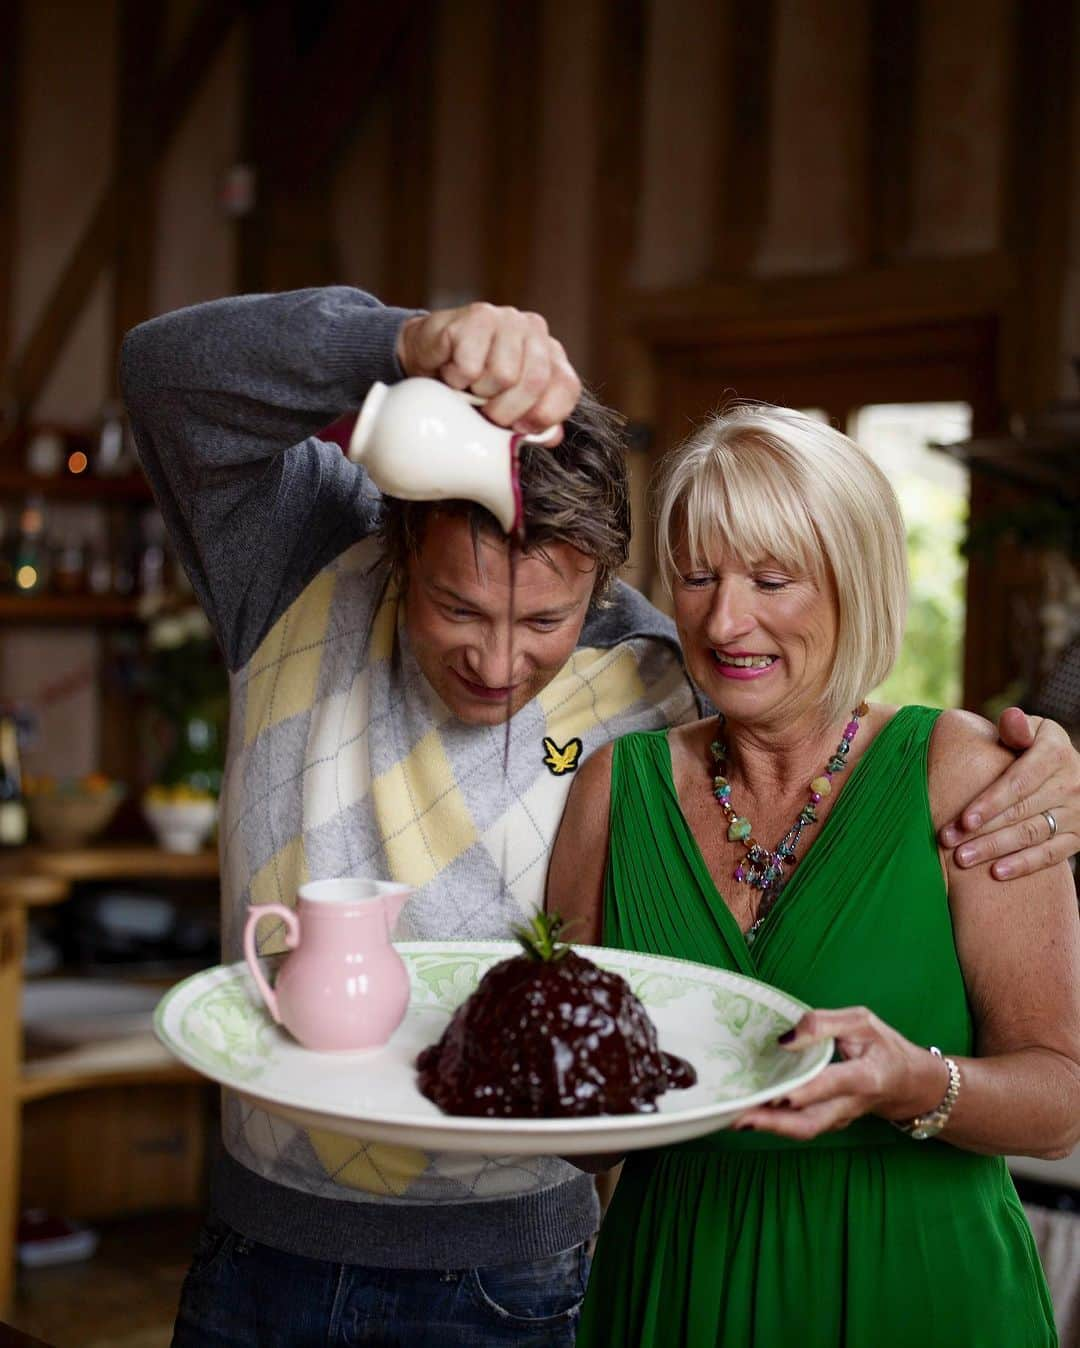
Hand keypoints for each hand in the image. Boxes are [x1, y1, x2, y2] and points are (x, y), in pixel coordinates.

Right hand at [395, 302, 581, 440]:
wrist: (428, 357)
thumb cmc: (472, 387)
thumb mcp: (507, 408)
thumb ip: (534, 422)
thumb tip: (553, 436)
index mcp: (550, 354)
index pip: (566, 387)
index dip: (543, 416)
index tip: (518, 428)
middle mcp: (534, 330)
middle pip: (535, 382)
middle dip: (506, 411)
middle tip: (485, 413)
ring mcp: (506, 319)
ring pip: (503, 375)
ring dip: (478, 393)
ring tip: (468, 386)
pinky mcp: (475, 317)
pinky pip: (470, 366)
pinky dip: (456, 380)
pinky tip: (452, 371)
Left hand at [731, 1007, 946, 1140]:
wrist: (908, 1083)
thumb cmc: (884, 1047)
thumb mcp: (862, 1022)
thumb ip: (825, 1023)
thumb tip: (787, 1038)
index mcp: (866, 1076)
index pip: (834, 1084)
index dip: (808, 1089)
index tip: (781, 1092)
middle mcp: (851, 1104)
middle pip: (812, 1121)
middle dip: (774, 1122)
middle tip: (739, 1115)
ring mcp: (839, 1118)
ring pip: (803, 1129)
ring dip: (768, 1126)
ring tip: (733, 1117)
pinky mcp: (828, 1121)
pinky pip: (800, 1126)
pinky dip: (775, 1123)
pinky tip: (747, 1112)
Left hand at [939, 708, 1078, 878]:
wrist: (1070, 771)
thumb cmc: (1033, 747)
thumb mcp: (1031, 731)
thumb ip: (1017, 728)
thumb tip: (1011, 717)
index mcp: (1055, 753)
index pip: (1019, 782)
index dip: (990, 803)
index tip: (963, 819)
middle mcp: (1071, 783)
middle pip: (1021, 812)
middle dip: (982, 830)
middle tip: (948, 842)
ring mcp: (1077, 812)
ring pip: (1032, 835)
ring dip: (996, 849)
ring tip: (962, 859)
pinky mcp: (1078, 836)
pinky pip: (1052, 855)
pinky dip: (1024, 865)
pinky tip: (996, 873)